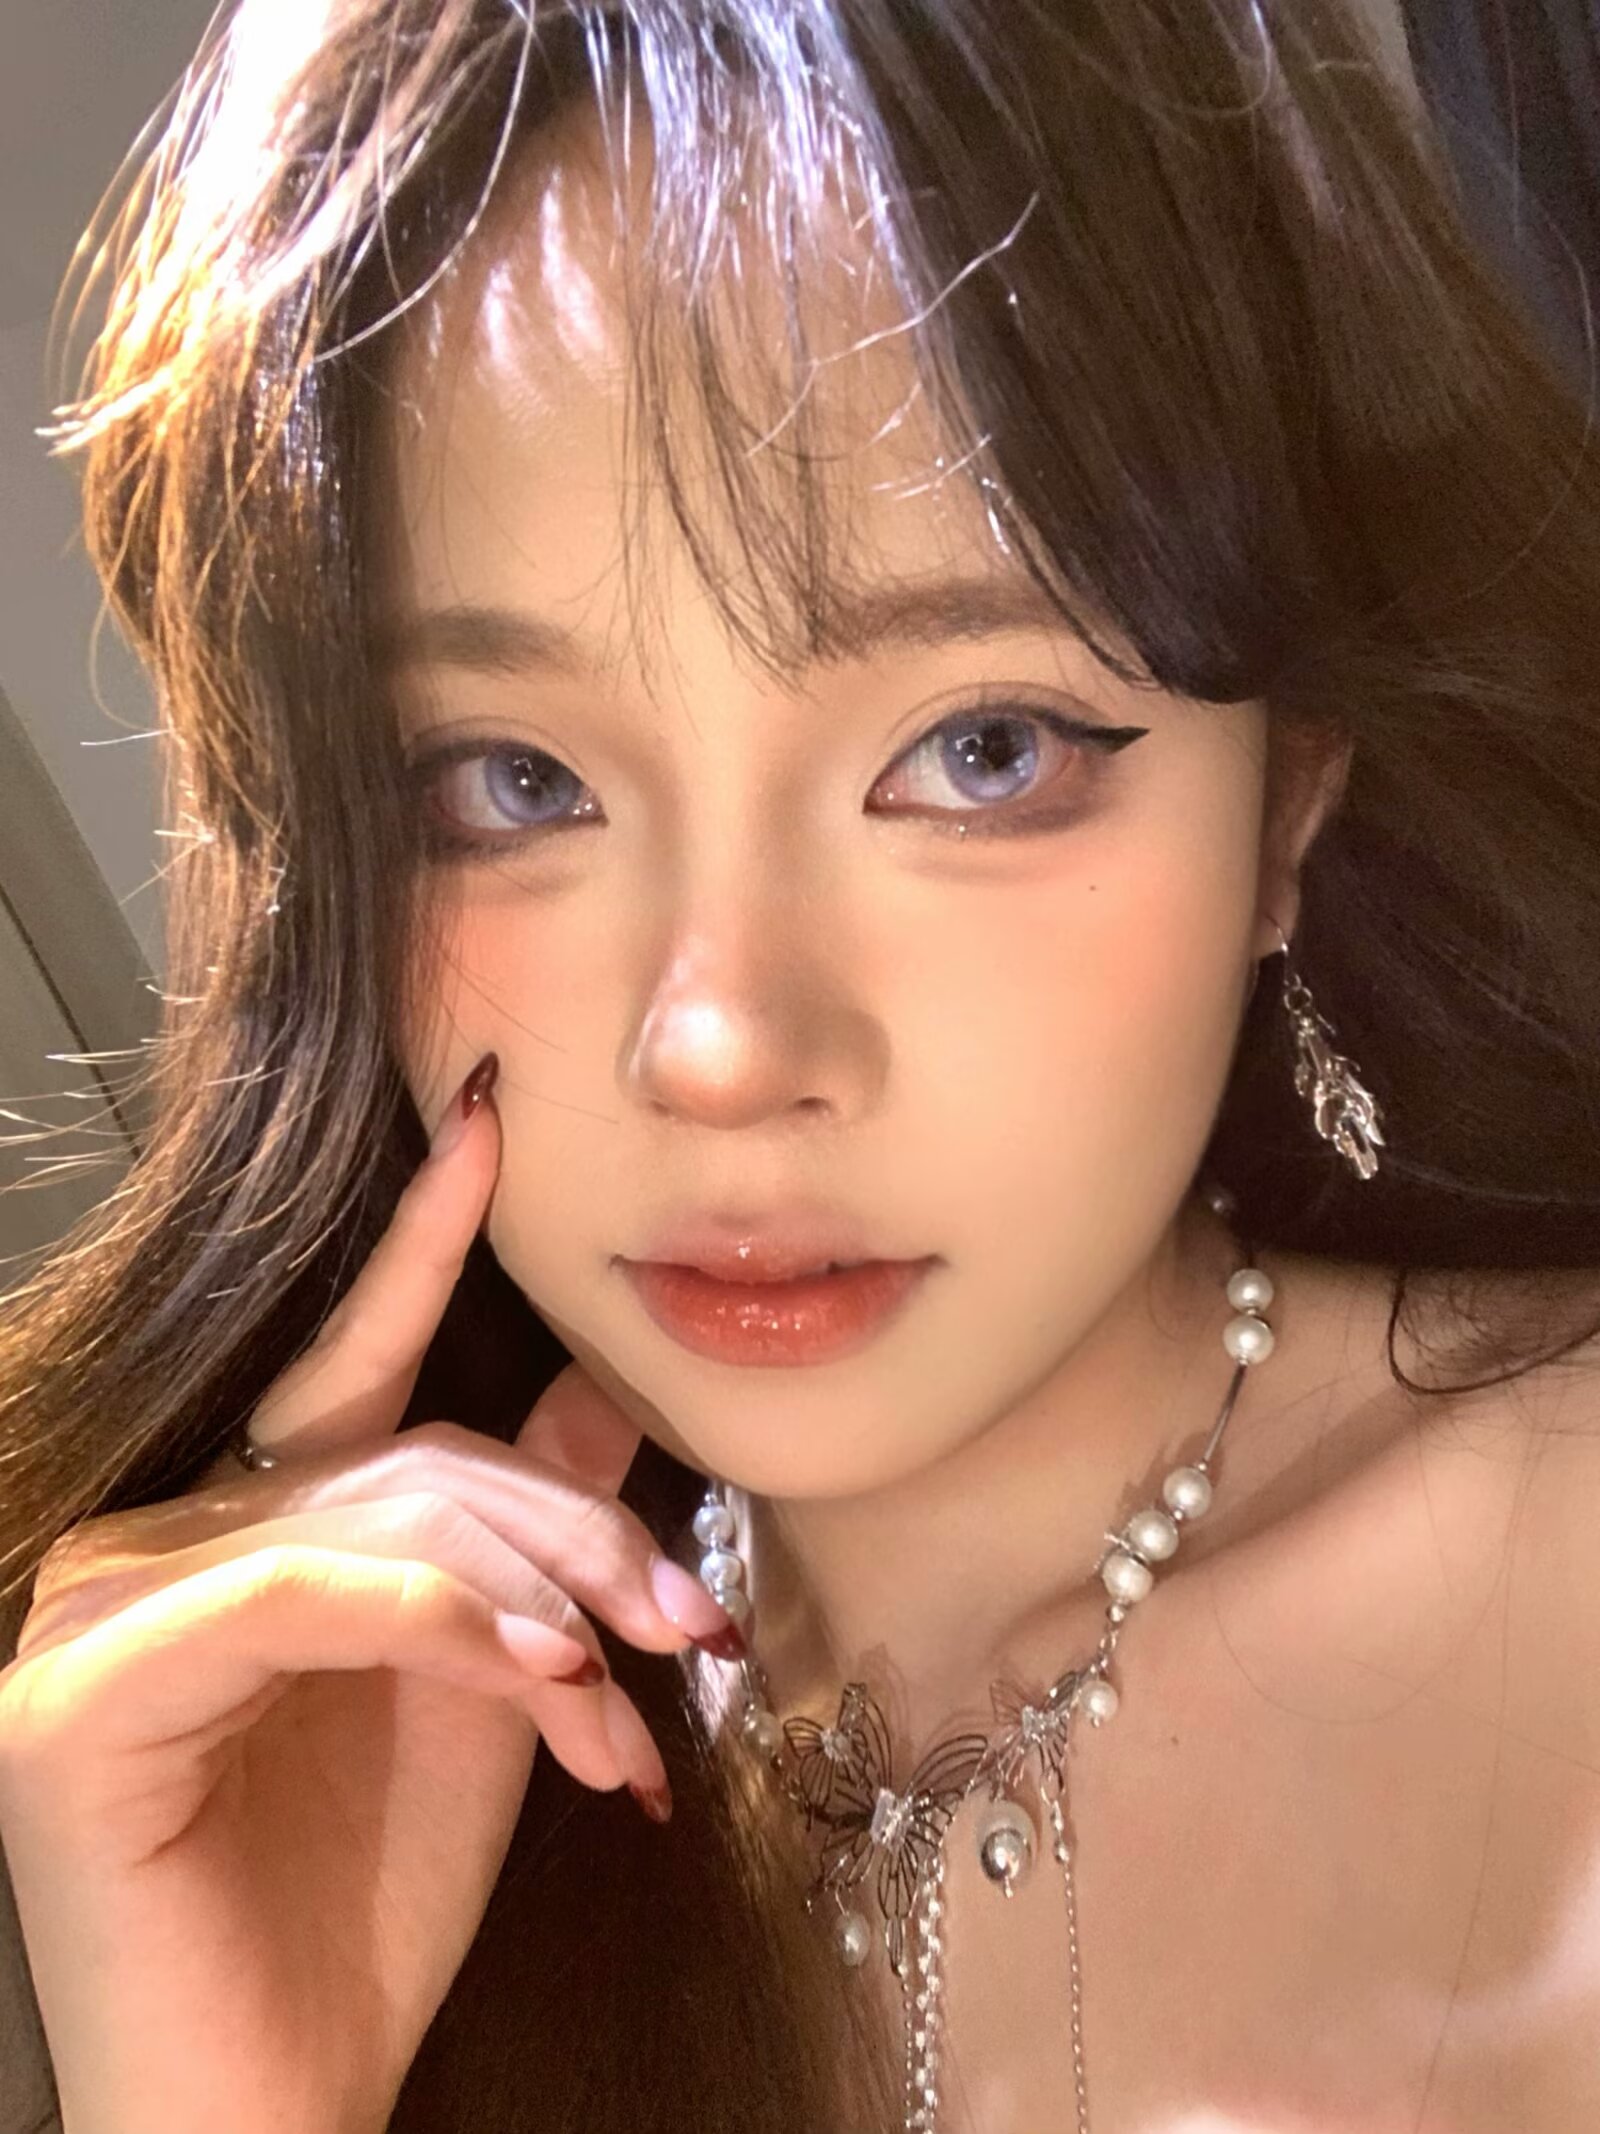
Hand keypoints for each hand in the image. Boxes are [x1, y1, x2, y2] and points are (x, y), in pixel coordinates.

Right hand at [0, 1056, 739, 2133]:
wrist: (276, 2116)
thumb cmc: (366, 1915)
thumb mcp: (480, 1693)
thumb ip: (518, 1536)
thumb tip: (600, 1393)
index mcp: (232, 1532)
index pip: (347, 1363)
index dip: (420, 1238)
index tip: (493, 1125)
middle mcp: (143, 1543)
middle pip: (408, 1452)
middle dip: (575, 1528)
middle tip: (691, 1623)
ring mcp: (90, 1612)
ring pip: (380, 1514)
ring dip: (543, 1596)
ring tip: (634, 1699)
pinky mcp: (77, 1700)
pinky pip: (308, 1596)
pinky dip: (447, 1621)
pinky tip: (543, 1674)